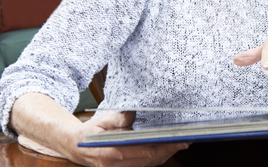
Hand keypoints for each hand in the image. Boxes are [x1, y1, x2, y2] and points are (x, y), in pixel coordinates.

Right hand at [56, 111, 186, 166]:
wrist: (75, 147)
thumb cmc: (91, 132)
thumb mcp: (102, 120)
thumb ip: (118, 118)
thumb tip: (133, 113)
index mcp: (109, 153)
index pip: (142, 152)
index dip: (162, 147)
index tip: (177, 140)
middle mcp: (114, 166)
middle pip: (148, 161)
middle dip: (168, 151)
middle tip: (185, 141)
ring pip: (147, 165)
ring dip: (164, 156)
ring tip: (179, 144)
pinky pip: (142, 166)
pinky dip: (155, 159)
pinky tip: (166, 150)